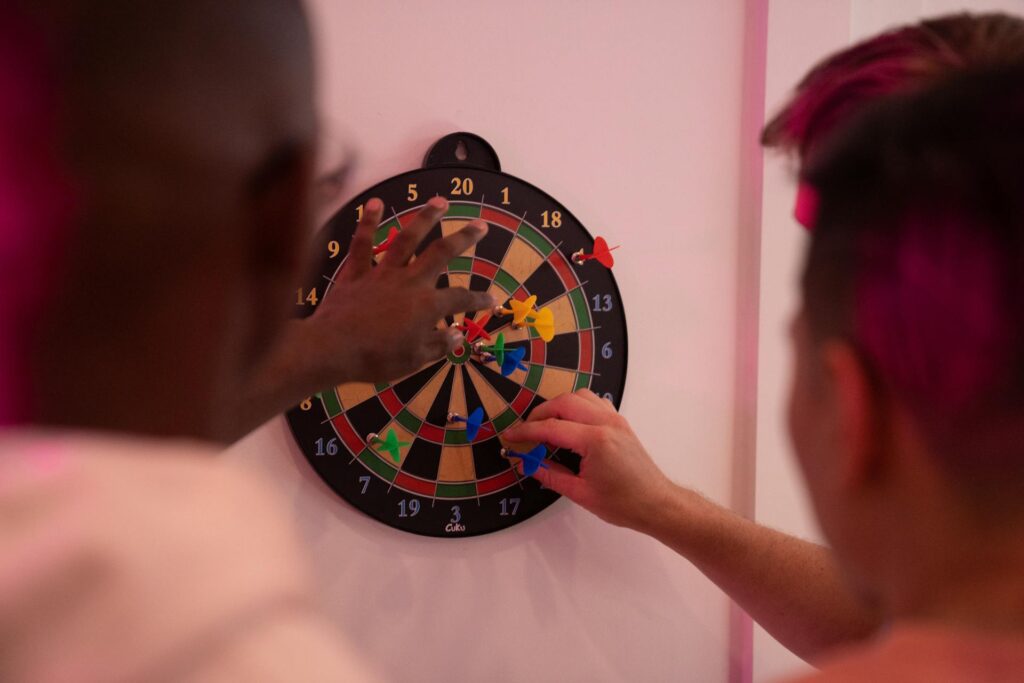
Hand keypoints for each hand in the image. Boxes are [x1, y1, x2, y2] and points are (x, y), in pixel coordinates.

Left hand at [302, 196, 494, 383]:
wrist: (332, 349)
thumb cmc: (376, 358)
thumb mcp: (415, 360)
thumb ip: (438, 345)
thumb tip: (457, 335)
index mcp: (428, 305)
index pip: (461, 298)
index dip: (479, 299)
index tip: (492, 300)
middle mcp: (410, 281)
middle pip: (442, 253)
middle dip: (464, 238)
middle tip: (480, 225)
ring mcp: (382, 273)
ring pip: (407, 239)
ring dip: (425, 218)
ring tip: (440, 201)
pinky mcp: (356, 273)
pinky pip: (363, 243)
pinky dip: (368, 222)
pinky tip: (375, 203)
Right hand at [503, 389, 675, 531]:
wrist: (656, 503)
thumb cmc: (623, 503)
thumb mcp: (580, 493)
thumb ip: (550, 474)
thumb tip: (526, 463)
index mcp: (595, 440)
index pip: (551, 428)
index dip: (526, 431)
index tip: (510, 436)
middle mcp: (606, 422)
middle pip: (564, 402)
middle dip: (540, 413)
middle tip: (526, 431)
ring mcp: (615, 419)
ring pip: (580, 396)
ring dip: (559, 406)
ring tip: (546, 426)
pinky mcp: (620, 422)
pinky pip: (594, 402)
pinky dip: (578, 406)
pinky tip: (570, 424)